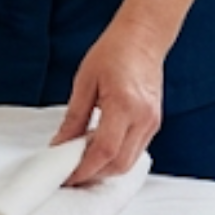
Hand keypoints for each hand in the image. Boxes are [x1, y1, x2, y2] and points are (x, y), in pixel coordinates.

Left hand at [51, 25, 164, 184]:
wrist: (143, 38)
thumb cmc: (113, 52)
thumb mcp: (85, 81)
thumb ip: (74, 117)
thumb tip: (60, 144)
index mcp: (124, 105)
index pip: (104, 151)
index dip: (84, 169)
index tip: (66, 176)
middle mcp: (143, 119)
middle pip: (119, 164)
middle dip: (94, 175)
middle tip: (69, 175)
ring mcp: (152, 123)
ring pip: (129, 162)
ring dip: (105, 169)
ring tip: (81, 163)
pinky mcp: (153, 123)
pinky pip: (135, 151)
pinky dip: (116, 158)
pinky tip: (98, 150)